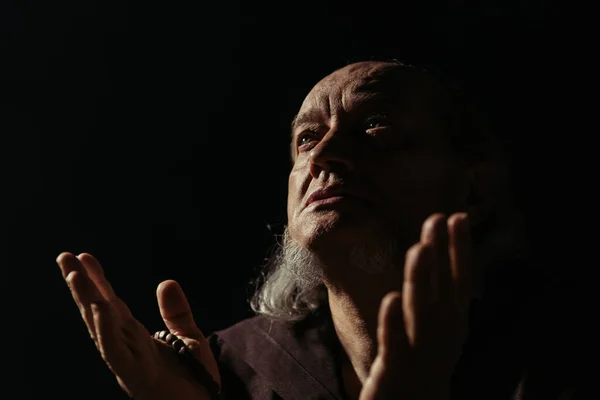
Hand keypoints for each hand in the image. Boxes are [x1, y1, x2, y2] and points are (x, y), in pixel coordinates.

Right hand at [56, 252, 220, 399]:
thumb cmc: (195, 382)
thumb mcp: (189, 339)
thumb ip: (176, 313)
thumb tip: (166, 282)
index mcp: (136, 339)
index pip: (112, 304)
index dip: (98, 281)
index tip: (83, 256)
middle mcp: (126, 349)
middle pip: (98, 312)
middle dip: (81, 286)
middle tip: (64, 256)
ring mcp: (128, 363)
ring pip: (101, 328)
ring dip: (86, 301)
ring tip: (74, 274)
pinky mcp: (137, 376)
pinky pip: (116, 351)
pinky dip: (106, 329)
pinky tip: (100, 306)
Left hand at [360, 213, 472, 399]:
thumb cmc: (425, 363)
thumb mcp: (439, 328)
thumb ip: (436, 294)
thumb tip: (433, 252)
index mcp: (453, 324)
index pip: (459, 280)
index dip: (459, 249)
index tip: (458, 216)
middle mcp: (443, 336)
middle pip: (443, 290)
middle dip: (442, 254)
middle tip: (437, 218)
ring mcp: (420, 354)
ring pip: (421, 312)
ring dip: (421, 280)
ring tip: (419, 248)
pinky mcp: (395, 371)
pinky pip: (394, 344)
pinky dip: (394, 322)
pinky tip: (391, 298)